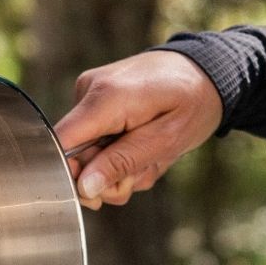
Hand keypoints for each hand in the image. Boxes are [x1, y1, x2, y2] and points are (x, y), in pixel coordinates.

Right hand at [54, 50, 222, 209]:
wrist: (205, 71)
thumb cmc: (192, 101)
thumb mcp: (165, 140)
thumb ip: (122, 162)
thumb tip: (84, 187)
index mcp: (105, 98)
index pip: (60, 144)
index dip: (69, 176)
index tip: (96, 193)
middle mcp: (90, 91)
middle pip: (74, 157)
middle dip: (106, 178)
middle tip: (140, 174)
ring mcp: (90, 95)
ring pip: (88, 156)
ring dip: (118, 169)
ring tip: (148, 157)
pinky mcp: (95, 103)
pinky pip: (96, 143)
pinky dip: (119, 154)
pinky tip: (140, 146)